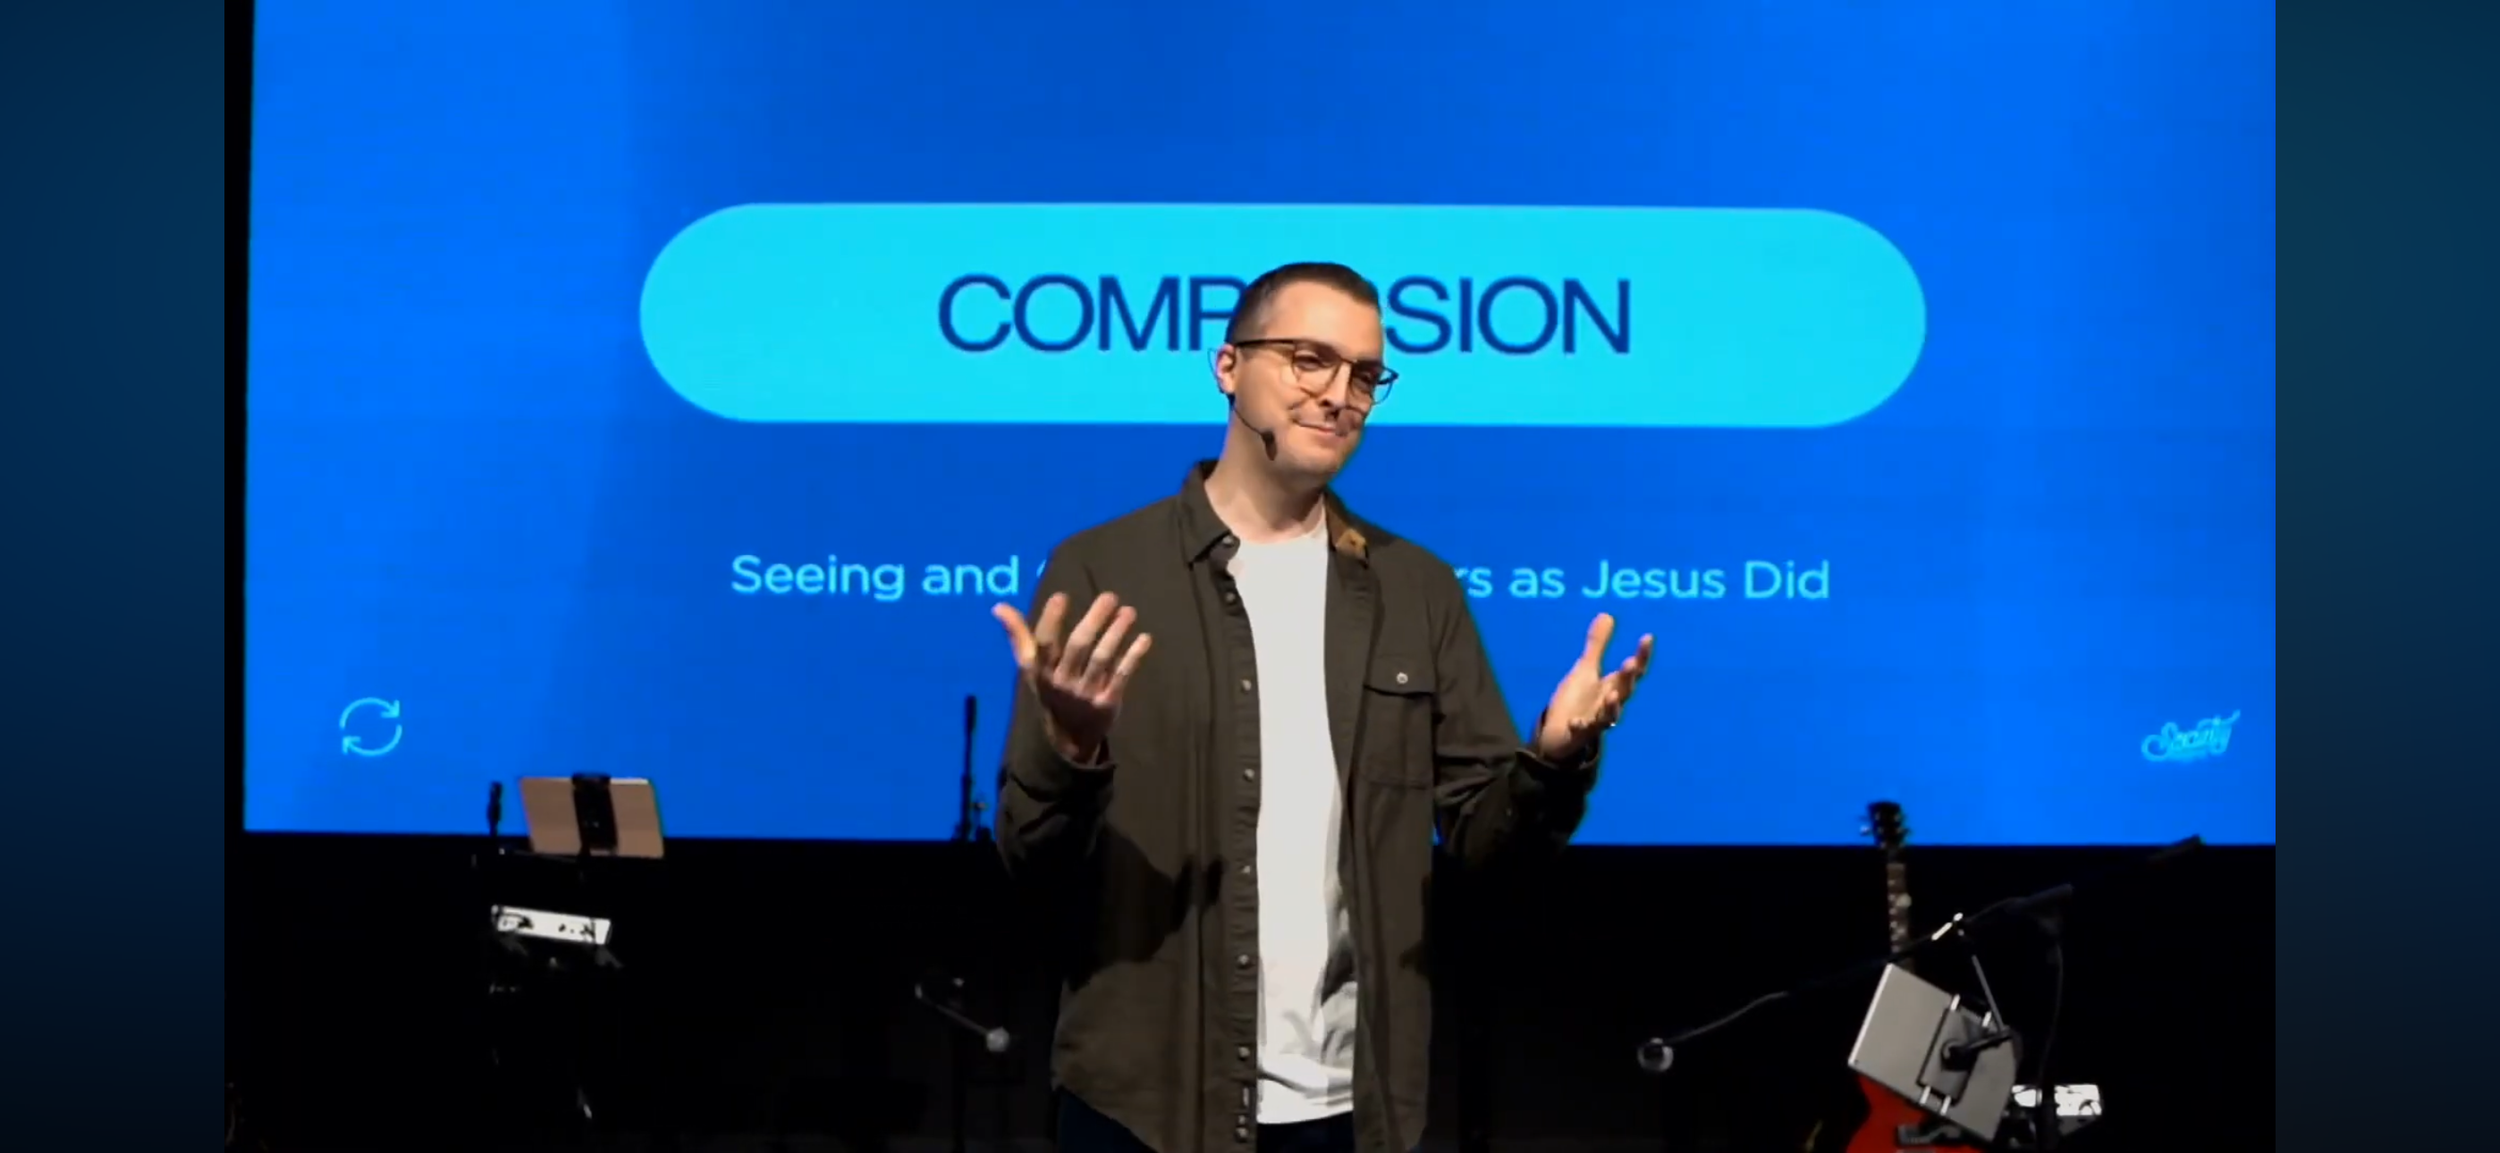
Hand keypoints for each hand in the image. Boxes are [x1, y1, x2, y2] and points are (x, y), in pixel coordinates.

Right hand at [992, 592, 1152, 760]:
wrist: (1070, 738)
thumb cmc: (1051, 691)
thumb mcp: (1031, 670)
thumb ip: (1019, 637)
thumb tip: (999, 607)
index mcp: (1041, 671)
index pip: (1044, 644)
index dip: (1051, 621)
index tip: (1061, 596)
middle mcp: (1062, 682)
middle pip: (1078, 647)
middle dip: (1094, 620)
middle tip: (1109, 596)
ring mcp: (1086, 693)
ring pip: (1102, 659)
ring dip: (1116, 633)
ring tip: (1128, 611)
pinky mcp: (1108, 702)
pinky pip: (1121, 676)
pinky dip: (1133, 656)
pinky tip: (1144, 638)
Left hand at [1531, 613, 1653, 763]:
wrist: (1561, 732)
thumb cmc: (1578, 699)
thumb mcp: (1587, 669)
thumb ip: (1598, 645)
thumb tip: (1607, 615)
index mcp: (1613, 686)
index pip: (1633, 670)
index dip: (1642, 655)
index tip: (1647, 637)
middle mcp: (1610, 704)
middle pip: (1625, 691)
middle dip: (1628, 678)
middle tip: (1631, 662)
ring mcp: (1596, 720)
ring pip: (1609, 715)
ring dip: (1612, 706)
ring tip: (1612, 695)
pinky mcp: (1579, 734)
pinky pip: (1582, 732)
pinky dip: (1580, 727)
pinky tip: (1575, 722)